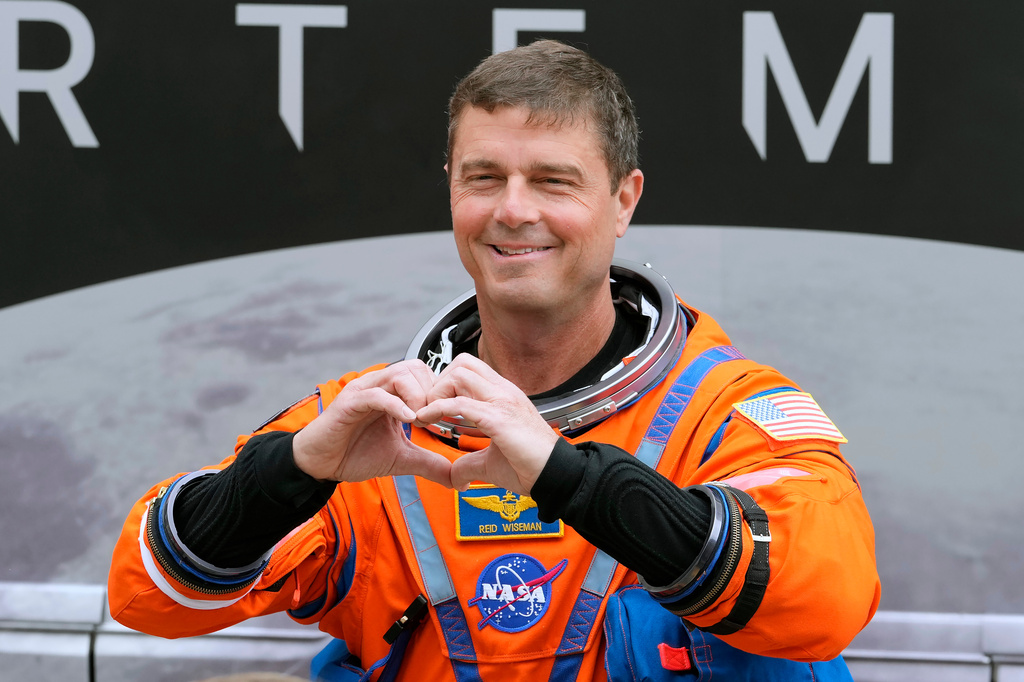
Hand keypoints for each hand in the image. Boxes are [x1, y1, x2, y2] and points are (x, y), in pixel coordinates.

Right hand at [292, 360, 453, 486]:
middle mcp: (380, 386)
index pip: (426, 375)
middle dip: (431, 391)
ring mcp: (364, 391)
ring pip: (398, 374)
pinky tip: (409, 420)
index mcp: (394, 393)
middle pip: (416, 367)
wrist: (321, 464)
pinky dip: (395, 404)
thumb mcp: (402, 459)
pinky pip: (376, 394)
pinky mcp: (349, 402)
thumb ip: (429, 463)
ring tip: (421, 421)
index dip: (441, 393)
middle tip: (435, 419)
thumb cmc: (355, 454)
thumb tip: (458, 479)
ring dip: (416, 395)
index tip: (449, 417)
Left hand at [415, 354, 559, 495]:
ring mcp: (503, 401)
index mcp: (504, 396)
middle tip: (430, 407)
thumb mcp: (491, 462)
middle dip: (439, 382)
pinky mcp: (499, 418)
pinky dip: (438, 409)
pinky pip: (461, 403)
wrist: (555, 476)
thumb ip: (469, 464)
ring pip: (460, 373)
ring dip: (437, 392)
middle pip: (462, 362)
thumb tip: (454, 476)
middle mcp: (504, 392)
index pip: (470, 370)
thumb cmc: (531, 466)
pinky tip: (429, 420)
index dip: (446, 384)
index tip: (434, 407)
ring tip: (429, 413)